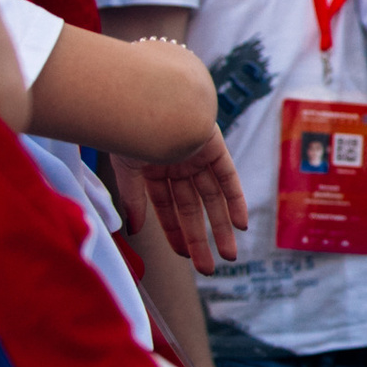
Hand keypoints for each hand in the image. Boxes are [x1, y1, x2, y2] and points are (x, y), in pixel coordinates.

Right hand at [113, 129, 249, 275]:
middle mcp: (176, 164)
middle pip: (193, 208)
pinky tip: (240, 224)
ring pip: (212, 198)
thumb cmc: (126, 130)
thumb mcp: (125, 169)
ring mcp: (195, 155)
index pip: (168, 208)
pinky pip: (228, 177)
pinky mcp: (212, 146)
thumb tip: (134, 231)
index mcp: (153, 169)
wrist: (141, 97)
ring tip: (228, 254)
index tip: (185, 257)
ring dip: (221, 226)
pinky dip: (235, 200)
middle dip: (201, 238)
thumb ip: (133, 199)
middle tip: (210, 268)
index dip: (176, 232)